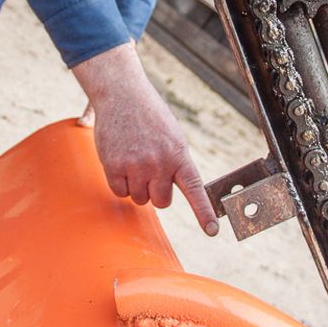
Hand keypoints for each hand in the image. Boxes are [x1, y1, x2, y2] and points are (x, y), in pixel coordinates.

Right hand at [72, 44, 218, 235]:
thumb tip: (166, 193)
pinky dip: (119, 182)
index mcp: (179, 155)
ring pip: (139, 198)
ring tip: (134, 159)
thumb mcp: (171, 136)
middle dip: (155, 190)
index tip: (212, 232)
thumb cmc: (149, 116)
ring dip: (136, 185)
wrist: (123, 94)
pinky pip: (119, 191)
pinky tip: (120, 160)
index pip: (194, 189)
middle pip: (161, 202)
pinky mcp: (115, 166)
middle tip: (150, 168)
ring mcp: (137, 166)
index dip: (204, 212)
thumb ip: (174, 164)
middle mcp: (160, 163)